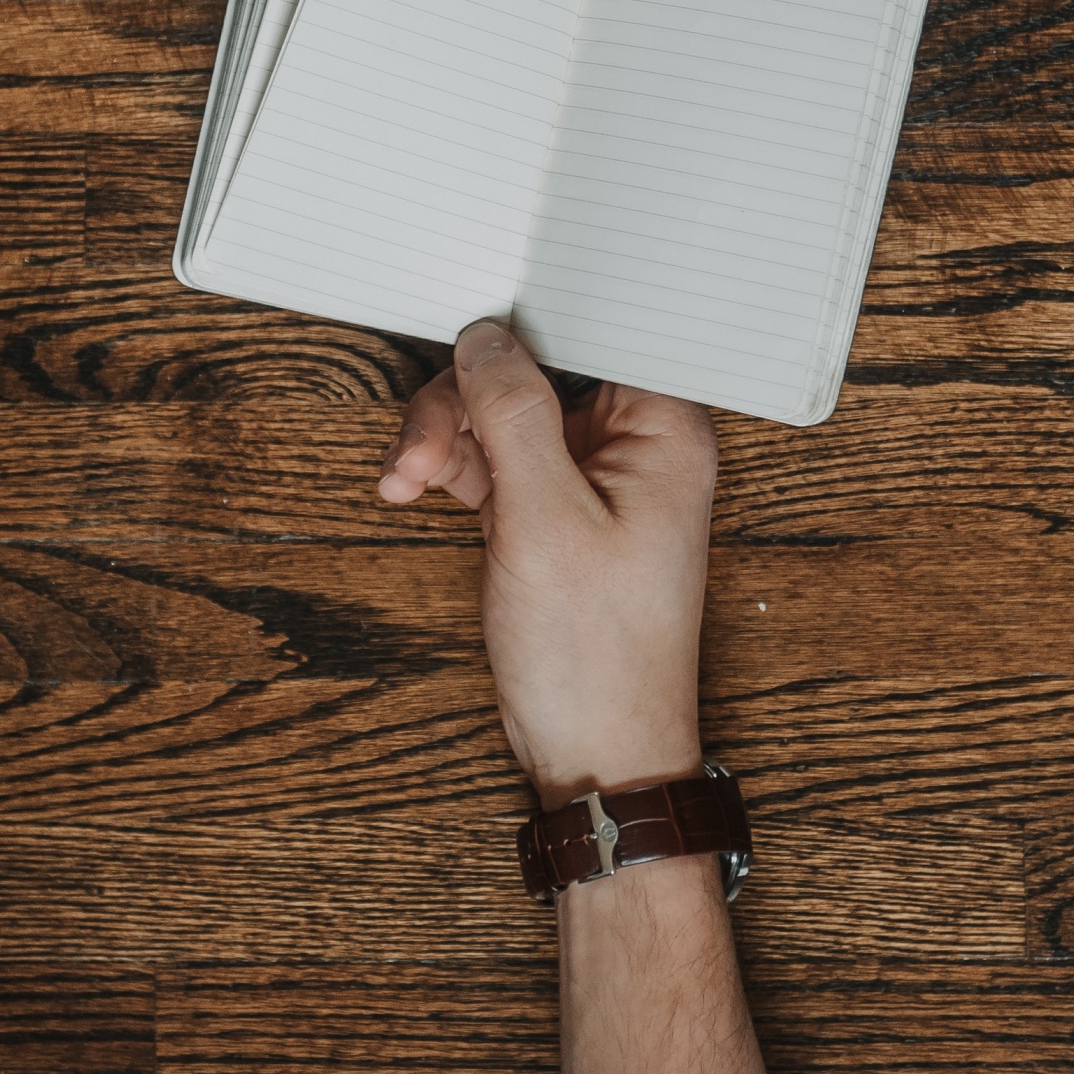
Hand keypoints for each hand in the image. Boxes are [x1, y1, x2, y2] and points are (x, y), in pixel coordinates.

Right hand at [378, 321, 716, 806]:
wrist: (596, 752)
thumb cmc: (598, 653)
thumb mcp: (545, 519)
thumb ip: (514, 414)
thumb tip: (486, 337)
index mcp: (665, 427)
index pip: (597, 327)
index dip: (529, 321)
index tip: (469, 330)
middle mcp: (634, 440)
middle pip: (535, 367)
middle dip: (466, 399)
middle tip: (424, 449)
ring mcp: (589, 473)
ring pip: (501, 410)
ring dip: (445, 436)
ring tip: (407, 480)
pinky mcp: (551, 505)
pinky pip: (492, 455)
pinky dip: (449, 467)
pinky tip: (411, 487)